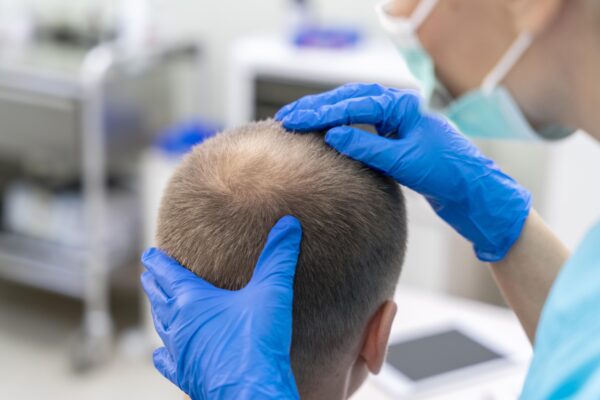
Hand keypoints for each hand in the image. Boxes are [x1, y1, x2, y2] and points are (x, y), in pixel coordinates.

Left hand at [141, 216, 301, 399]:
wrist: (251, 392)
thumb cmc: (257, 342)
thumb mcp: (272, 292)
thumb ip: (278, 256)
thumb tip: (288, 224)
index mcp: (191, 301)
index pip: (168, 274)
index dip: (158, 262)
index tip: (149, 254)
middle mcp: (178, 326)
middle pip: (160, 298)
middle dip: (155, 284)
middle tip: (149, 275)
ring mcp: (180, 352)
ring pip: (162, 327)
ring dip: (158, 313)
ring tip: (157, 305)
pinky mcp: (187, 376)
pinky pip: (168, 362)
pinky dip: (163, 354)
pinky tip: (160, 354)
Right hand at [276, 83, 530, 260]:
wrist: (472, 191)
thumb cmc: (445, 173)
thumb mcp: (404, 161)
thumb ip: (367, 146)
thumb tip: (332, 135)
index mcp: (402, 106)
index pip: (352, 104)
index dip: (320, 112)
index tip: (293, 119)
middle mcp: (397, 108)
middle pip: (349, 100)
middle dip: (317, 108)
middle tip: (287, 117)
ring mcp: (395, 121)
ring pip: (353, 110)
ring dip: (325, 115)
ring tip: (298, 121)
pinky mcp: (394, 137)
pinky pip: (360, 125)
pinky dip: (339, 127)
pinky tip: (323, 133)